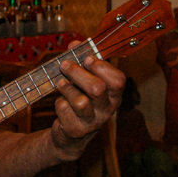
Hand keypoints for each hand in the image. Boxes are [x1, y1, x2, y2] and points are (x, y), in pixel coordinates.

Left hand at [50, 45, 124, 159]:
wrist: (70, 133)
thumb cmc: (80, 98)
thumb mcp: (84, 79)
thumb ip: (81, 60)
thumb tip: (75, 44)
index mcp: (114, 95)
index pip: (118, 80)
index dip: (102, 67)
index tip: (87, 58)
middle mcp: (107, 110)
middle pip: (97, 89)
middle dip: (78, 73)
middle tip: (65, 65)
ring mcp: (92, 122)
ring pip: (80, 102)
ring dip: (67, 89)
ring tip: (61, 84)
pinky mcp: (76, 131)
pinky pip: (65, 111)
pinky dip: (59, 103)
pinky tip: (61, 101)